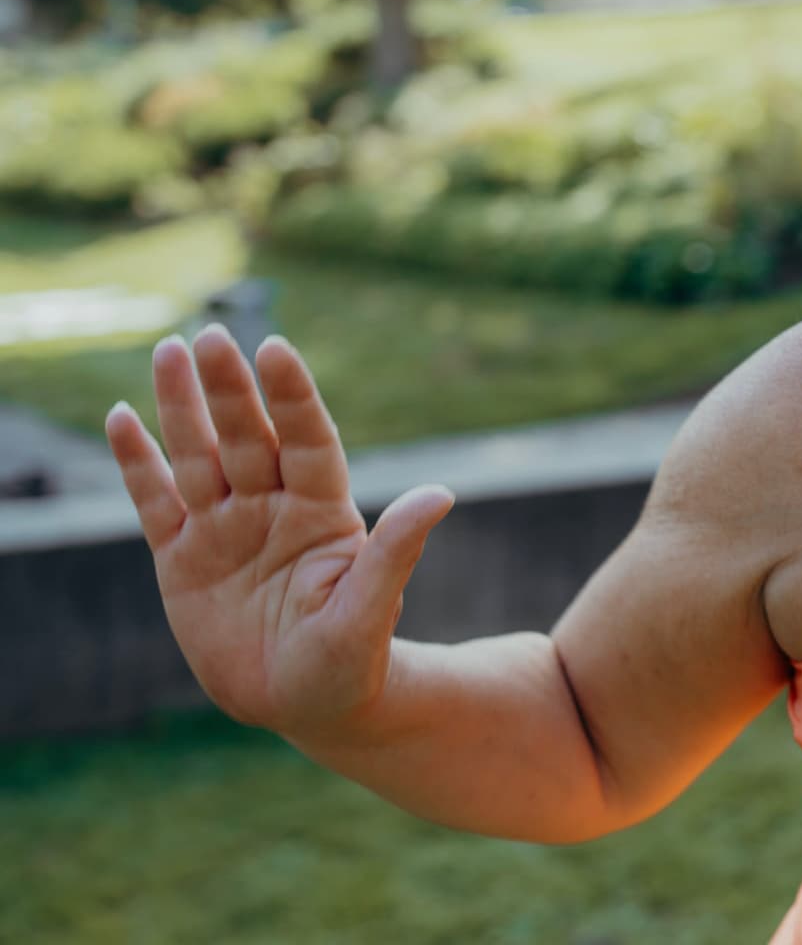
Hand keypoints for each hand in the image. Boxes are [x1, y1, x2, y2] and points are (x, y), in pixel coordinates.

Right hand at [105, 325, 454, 739]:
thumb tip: (441, 493)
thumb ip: (396, 552)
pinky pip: (156, 502)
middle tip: (210, 336)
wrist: (306, 703)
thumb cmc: (351, 662)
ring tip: (169, 350)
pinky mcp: (182, 558)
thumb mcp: (369, 613)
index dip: (293, 397)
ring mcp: (226, 528)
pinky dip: (137, 463)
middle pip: (247, 437)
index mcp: (322, 514)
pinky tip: (122, 417)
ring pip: (198, 456)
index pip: (307, 441)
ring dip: (182, 406)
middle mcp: (272, 508)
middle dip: (229, 390)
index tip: (277, 350)